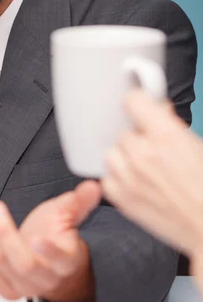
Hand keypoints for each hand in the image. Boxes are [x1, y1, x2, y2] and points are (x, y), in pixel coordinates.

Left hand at [0, 181, 100, 301]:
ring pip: (4, 267)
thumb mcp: (69, 215)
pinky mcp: (9, 289)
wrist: (52, 265)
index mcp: (67, 261)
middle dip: (6, 234)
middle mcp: (47, 278)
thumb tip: (93, 186)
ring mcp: (27, 287)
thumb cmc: (60, 237)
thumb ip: (80, 201)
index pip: (61, 260)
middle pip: (24, 264)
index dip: (49, 251)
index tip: (37, 237)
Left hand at [102, 90, 202, 257]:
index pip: (133, 101)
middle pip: (124, 132)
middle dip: (139, 138)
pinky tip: (136, 183)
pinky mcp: (123, 200)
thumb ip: (173, 125)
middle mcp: (142, 154)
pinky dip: (118, 179)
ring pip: (112, 153)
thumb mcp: (198, 145)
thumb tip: (159, 110)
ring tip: (145, 168)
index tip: (141, 108)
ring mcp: (129, 178)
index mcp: (166, 136)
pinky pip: (107, 179)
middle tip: (155, 149)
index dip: (139, 104)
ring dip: (125, 157)